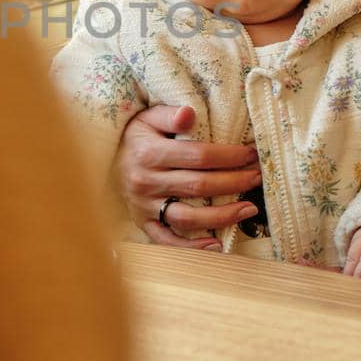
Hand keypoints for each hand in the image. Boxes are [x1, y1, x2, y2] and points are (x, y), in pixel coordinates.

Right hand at [115, 105, 263, 250]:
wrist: (104, 158)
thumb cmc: (137, 136)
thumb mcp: (148, 117)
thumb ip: (170, 114)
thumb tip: (189, 113)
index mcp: (148, 153)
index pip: (198, 156)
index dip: (228, 156)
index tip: (250, 154)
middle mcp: (145, 182)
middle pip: (199, 186)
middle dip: (234, 182)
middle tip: (256, 177)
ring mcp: (144, 206)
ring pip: (188, 217)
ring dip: (222, 215)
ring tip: (249, 208)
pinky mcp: (143, 223)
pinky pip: (168, 240)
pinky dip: (192, 246)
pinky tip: (216, 244)